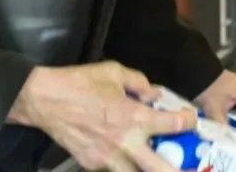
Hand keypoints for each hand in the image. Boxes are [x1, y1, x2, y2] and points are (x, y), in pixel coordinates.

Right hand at [8, 62, 196, 171]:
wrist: (44, 100)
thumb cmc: (79, 83)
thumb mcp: (115, 72)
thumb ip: (140, 83)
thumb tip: (154, 93)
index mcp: (135, 117)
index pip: (175, 125)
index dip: (189, 121)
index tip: (190, 119)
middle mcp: (125, 142)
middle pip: (159, 168)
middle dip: (178, 169)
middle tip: (190, 166)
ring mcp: (107, 158)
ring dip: (148, 169)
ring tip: (157, 163)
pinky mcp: (91, 164)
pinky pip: (115, 170)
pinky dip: (124, 166)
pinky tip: (128, 157)